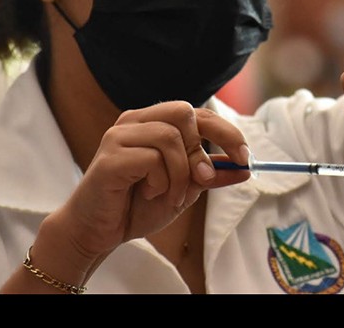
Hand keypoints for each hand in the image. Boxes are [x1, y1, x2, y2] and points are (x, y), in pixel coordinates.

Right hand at [34, 102, 249, 282]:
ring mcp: (119, 135)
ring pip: (171, 137)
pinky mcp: (110, 157)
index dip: (226, 132)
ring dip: (180, 174)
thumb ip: (210, 175)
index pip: (198, 113)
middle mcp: (135, 121)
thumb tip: (245, 168)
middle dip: (200, 150)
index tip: (244, 156)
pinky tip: (148, 193)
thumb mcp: (184, 190)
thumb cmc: (136, 206)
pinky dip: (160, 182)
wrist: (98, 231)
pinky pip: (152, 159)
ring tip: (169, 195)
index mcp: (153, 122)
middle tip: (200, 180)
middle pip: (184, 112)